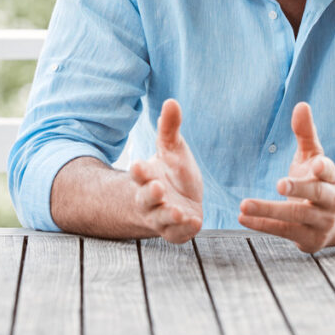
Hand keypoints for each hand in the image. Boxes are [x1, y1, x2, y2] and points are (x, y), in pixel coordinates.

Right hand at [129, 98, 202, 243]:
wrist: (177, 201)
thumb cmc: (171, 173)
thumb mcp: (172, 149)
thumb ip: (170, 129)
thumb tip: (171, 101)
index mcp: (147, 177)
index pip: (139, 174)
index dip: (139, 171)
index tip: (139, 165)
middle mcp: (150, 199)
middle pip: (145, 198)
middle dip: (150, 194)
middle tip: (157, 188)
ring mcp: (161, 217)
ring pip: (160, 219)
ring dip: (167, 215)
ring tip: (177, 211)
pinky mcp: (174, 231)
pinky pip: (176, 233)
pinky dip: (184, 229)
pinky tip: (195, 222)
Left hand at [238, 102, 334, 252]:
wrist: (333, 222)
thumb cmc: (318, 182)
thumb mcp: (313, 157)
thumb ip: (306, 133)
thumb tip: (301, 104)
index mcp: (332, 178)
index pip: (331, 172)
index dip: (325, 168)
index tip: (316, 164)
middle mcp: (331, 201)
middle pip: (316, 194)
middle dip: (298, 189)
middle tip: (279, 184)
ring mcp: (321, 222)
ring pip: (296, 217)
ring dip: (269, 211)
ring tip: (244, 205)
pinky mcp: (309, 240)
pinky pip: (284, 232)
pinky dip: (262, 225)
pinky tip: (243, 217)